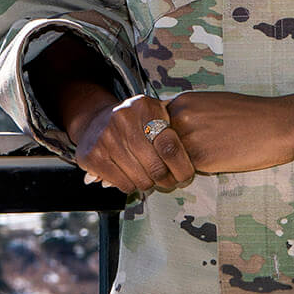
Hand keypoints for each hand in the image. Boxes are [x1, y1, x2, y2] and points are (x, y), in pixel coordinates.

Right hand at [72, 93, 195, 194]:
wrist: (94, 121)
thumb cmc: (134, 122)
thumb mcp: (154, 113)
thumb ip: (174, 127)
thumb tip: (199, 152)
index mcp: (144, 107)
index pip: (170, 146)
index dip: (182, 167)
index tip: (186, 175)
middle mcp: (124, 120)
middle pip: (156, 167)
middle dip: (168, 180)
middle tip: (170, 181)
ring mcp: (107, 138)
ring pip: (141, 179)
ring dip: (150, 184)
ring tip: (151, 177)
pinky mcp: (93, 157)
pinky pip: (124, 184)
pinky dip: (133, 186)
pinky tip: (133, 176)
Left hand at [167, 90, 293, 173]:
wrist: (276, 124)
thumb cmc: (249, 115)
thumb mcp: (212, 104)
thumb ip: (189, 116)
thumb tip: (171, 132)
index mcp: (183, 102)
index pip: (154, 126)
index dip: (159, 140)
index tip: (168, 148)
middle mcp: (181, 118)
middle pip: (155, 144)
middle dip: (162, 157)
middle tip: (173, 164)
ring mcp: (189, 138)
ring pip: (167, 160)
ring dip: (173, 168)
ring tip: (189, 168)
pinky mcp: (201, 159)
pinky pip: (183, 171)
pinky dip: (188, 175)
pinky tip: (206, 170)